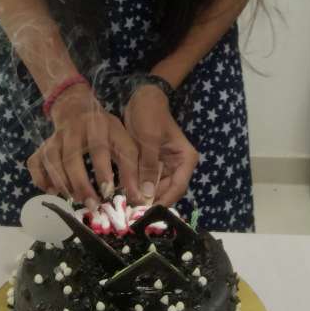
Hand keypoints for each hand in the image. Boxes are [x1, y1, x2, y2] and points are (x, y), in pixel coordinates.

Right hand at [27, 84, 139, 207]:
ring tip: (76, 200)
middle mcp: (73, 130)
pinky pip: (35, 163)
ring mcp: (54, 138)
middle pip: (71, 157)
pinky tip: (53, 191)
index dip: (102, 170)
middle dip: (80, 184)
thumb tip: (141, 198)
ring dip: (62, 184)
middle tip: (91, 205)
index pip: (99, 148)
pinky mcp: (42, 146)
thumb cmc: (105, 130)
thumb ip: (132, 168)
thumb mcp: (122, 140)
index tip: (108, 192)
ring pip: (51, 161)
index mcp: (97, 126)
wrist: (76, 108)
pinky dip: (41, 179)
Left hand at [124, 84, 198, 208]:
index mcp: (185, 159)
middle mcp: (178, 166)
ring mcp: (165, 166)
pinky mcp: (152, 165)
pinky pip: (146, 181)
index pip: (178, 187)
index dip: (163, 202)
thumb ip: (148, 167)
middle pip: (166, 192)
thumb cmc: (149, 114)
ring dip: (142, 197)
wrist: (141, 96)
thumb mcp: (148, 140)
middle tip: (132, 213)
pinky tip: (124, 194)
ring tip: (126, 206)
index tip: (147, 213)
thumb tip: (147, 196)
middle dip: (150, 202)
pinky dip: (136, 187)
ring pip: (155, 190)